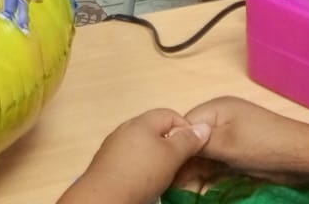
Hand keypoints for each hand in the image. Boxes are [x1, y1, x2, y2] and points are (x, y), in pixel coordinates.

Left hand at [58, 109, 210, 203]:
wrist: (104, 197)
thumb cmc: (141, 173)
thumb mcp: (171, 156)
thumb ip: (188, 140)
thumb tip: (204, 126)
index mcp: (142, 121)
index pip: (170, 114)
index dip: (186, 129)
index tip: (193, 150)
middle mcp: (126, 128)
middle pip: (156, 130)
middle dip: (171, 145)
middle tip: (180, 164)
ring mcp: (114, 145)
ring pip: (143, 145)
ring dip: (156, 157)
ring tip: (163, 175)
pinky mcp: (108, 162)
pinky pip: (131, 158)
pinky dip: (141, 167)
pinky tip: (144, 181)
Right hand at [182, 96, 308, 180]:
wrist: (302, 158)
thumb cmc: (264, 145)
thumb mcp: (227, 143)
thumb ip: (199, 142)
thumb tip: (171, 142)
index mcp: (216, 109)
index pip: (183, 126)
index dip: (174, 147)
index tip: (164, 168)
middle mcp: (219, 122)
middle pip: (191, 143)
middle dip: (182, 163)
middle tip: (171, 184)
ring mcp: (229, 140)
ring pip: (202, 157)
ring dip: (193, 173)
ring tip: (182, 190)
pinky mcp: (238, 156)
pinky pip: (215, 166)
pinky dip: (207, 178)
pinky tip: (198, 190)